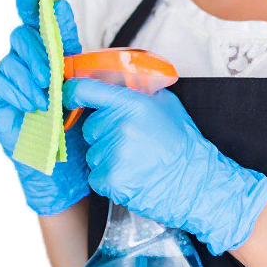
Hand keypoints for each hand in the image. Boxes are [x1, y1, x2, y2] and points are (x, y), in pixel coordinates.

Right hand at [0, 0, 90, 215]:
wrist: (67, 165)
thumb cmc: (75, 126)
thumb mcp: (79, 81)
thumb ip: (68, 47)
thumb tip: (62, 10)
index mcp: (47, 56)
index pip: (35, 22)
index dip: (31, 2)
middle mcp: (24, 64)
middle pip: (22, 35)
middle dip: (38, 50)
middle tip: (52, 74)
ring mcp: (6, 80)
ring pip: (11, 58)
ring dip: (32, 77)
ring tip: (47, 100)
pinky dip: (18, 91)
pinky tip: (33, 105)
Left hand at [62, 77, 266, 255]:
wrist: (197, 183)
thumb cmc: (183, 145)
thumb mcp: (167, 105)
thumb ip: (139, 92)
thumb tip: (116, 82)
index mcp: (133, 104)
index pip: (87, 90)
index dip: (73, 92)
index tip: (69, 95)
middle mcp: (120, 126)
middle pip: (90, 127)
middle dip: (104, 134)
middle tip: (131, 143)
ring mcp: (114, 153)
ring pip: (93, 153)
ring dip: (108, 158)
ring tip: (136, 161)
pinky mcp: (111, 179)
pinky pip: (96, 176)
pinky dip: (109, 179)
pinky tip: (132, 176)